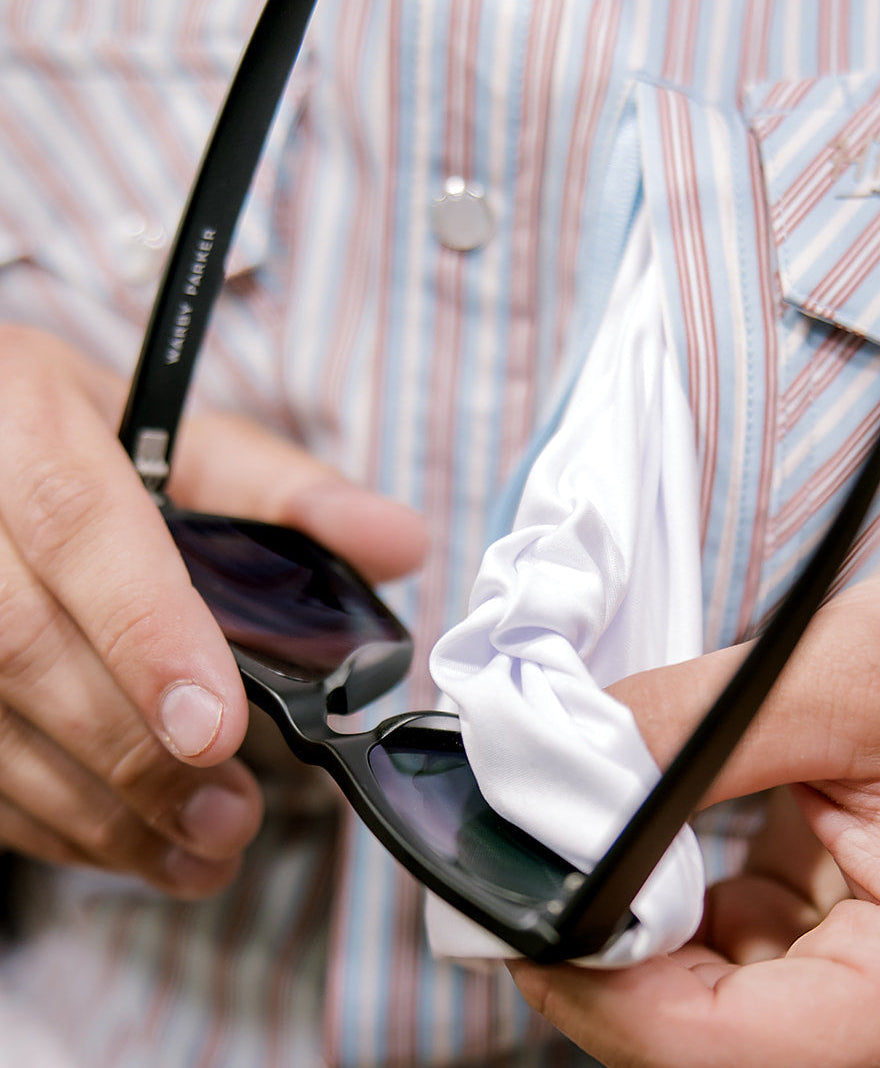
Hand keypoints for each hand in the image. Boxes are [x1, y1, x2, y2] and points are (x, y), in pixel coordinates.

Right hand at [0, 325, 426, 897]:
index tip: (214, 729)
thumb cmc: (103, 446)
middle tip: (226, 817)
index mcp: (30, 420)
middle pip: (19, 643)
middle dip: (129, 750)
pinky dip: (48, 818)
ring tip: (195, 853)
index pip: (80, 525)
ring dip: (91, 809)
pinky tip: (125, 843)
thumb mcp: (193, 445)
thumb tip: (399, 542)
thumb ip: (295, 496)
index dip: (146, 634)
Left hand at [510, 558, 879, 1066]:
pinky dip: (669, 913)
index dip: (602, 993)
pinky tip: (660, 842)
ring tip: (589, 839)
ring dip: (630, 935)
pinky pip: (724, 965)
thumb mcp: (844, 669)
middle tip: (533, 868)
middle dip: (604, 964)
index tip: (522, 919)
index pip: (728, 1051)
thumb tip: (565, 769)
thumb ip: (695, 728)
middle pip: (706, 1045)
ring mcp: (871, 992)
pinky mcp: (837, 951)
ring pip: (705, 1013)